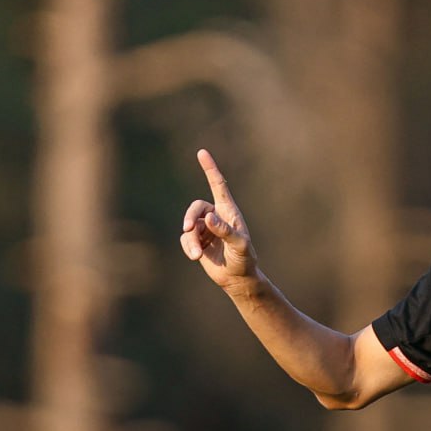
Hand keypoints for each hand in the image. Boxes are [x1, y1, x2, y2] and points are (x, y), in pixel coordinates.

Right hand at [180, 149, 259, 290]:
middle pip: (196, 207)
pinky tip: (196, 257)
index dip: (210, 169)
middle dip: (190, 216)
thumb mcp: (240, 245)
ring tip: (197, 255)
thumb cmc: (244, 259)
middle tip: (188, 228)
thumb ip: (226, 231)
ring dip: (191, 240)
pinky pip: (186, 239)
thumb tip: (209, 218)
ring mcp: (205, 229)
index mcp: (228, 211)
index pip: (218, 185)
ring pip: (189, 226)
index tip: (202, 153)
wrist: (237, 278)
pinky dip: (189, 247)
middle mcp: (215, 216)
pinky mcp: (197, 241)